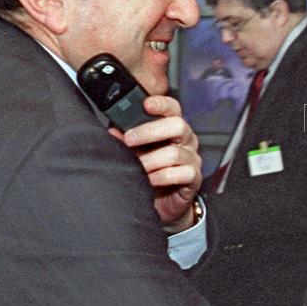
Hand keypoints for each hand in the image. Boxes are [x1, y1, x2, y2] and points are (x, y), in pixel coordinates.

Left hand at [109, 95, 201, 229]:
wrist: (162, 202)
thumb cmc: (149, 171)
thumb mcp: (136, 152)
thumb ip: (127, 139)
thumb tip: (112, 131)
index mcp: (172, 127)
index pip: (172, 108)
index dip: (161, 104)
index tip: (145, 104)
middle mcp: (186, 139)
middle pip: (178, 125)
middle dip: (149, 131)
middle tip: (129, 140)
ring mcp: (192, 158)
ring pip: (174, 153)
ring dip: (150, 160)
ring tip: (136, 167)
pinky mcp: (194, 177)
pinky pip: (182, 173)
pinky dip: (161, 177)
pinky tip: (149, 180)